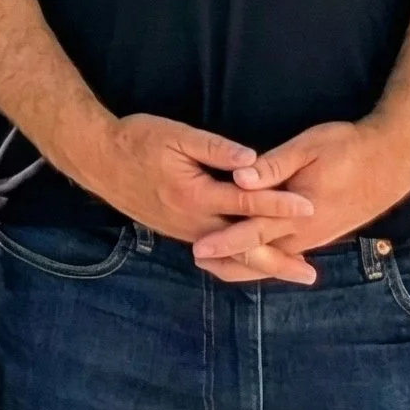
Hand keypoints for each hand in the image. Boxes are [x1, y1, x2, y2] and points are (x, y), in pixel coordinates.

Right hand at [69, 113, 314, 274]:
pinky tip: (251, 262)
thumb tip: (253, 161)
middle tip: (311, 275)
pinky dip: (237, 262)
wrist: (98, 159)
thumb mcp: (175, 135)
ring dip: (260, 266)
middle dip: (278, 261)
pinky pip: (214, 254)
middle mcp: (192, 221)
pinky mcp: (177, 232)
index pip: (246, 201)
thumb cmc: (137, 140)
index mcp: (195, 194)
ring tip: (289, 274)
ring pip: (228, 257)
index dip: (279, 203)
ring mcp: (184, 231)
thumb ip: (216, 149)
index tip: (309, 207)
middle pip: (242, 247)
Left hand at [192, 120, 409, 283]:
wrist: (394, 160)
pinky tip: (257, 255)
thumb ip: (273, 165)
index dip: (225, 241)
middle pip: (263, 253)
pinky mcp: (325, 232)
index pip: (254, 231)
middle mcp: (308, 231)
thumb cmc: (349, 147)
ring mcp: (318, 235)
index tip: (198, 249)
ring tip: (218, 263)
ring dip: (248, 261)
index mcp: (300, 211)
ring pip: (277, 256)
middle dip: (230, 259)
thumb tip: (239, 177)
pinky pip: (291, 251)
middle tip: (198, 260)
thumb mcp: (309, 148)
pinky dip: (269, 256)